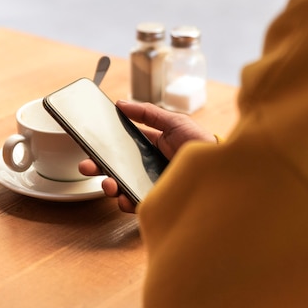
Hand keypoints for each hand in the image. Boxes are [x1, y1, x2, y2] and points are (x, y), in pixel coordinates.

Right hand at [79, 100, 215, 212]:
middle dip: (99, 167)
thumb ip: (147, 113)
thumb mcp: (175, 122)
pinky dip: (125, 202)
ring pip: (122, 186)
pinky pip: (136, 204)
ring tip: (107, 183)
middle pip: (117, 167)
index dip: (106, 147)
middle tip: (86, 166)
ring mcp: (152, 185)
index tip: (91, 145)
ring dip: (109, 185)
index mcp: (152, 147)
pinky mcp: (157, 201)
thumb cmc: (200, 143)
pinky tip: (123, 197)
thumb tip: (120, 103)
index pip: (123, 146)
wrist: (221, 170)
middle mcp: (149, 166)